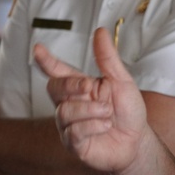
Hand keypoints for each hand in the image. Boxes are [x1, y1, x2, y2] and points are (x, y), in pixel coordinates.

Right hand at [34, 27, 148, 173]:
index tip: (38, 49)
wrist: (137, 141)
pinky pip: (73, 132)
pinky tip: (105, 126)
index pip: (58, 71)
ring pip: (64, 111)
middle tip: (91, 87)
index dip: (47, 61)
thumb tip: (100, 31)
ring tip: (108, 113)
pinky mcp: (73, 143)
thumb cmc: (128, 111)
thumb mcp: (122, 81)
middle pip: (54, 88)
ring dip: (90, 110)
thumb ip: (108, 58)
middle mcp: (70, 103)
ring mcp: (69, 124)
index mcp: (81, 86)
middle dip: (71, 85)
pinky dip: (92, 126)